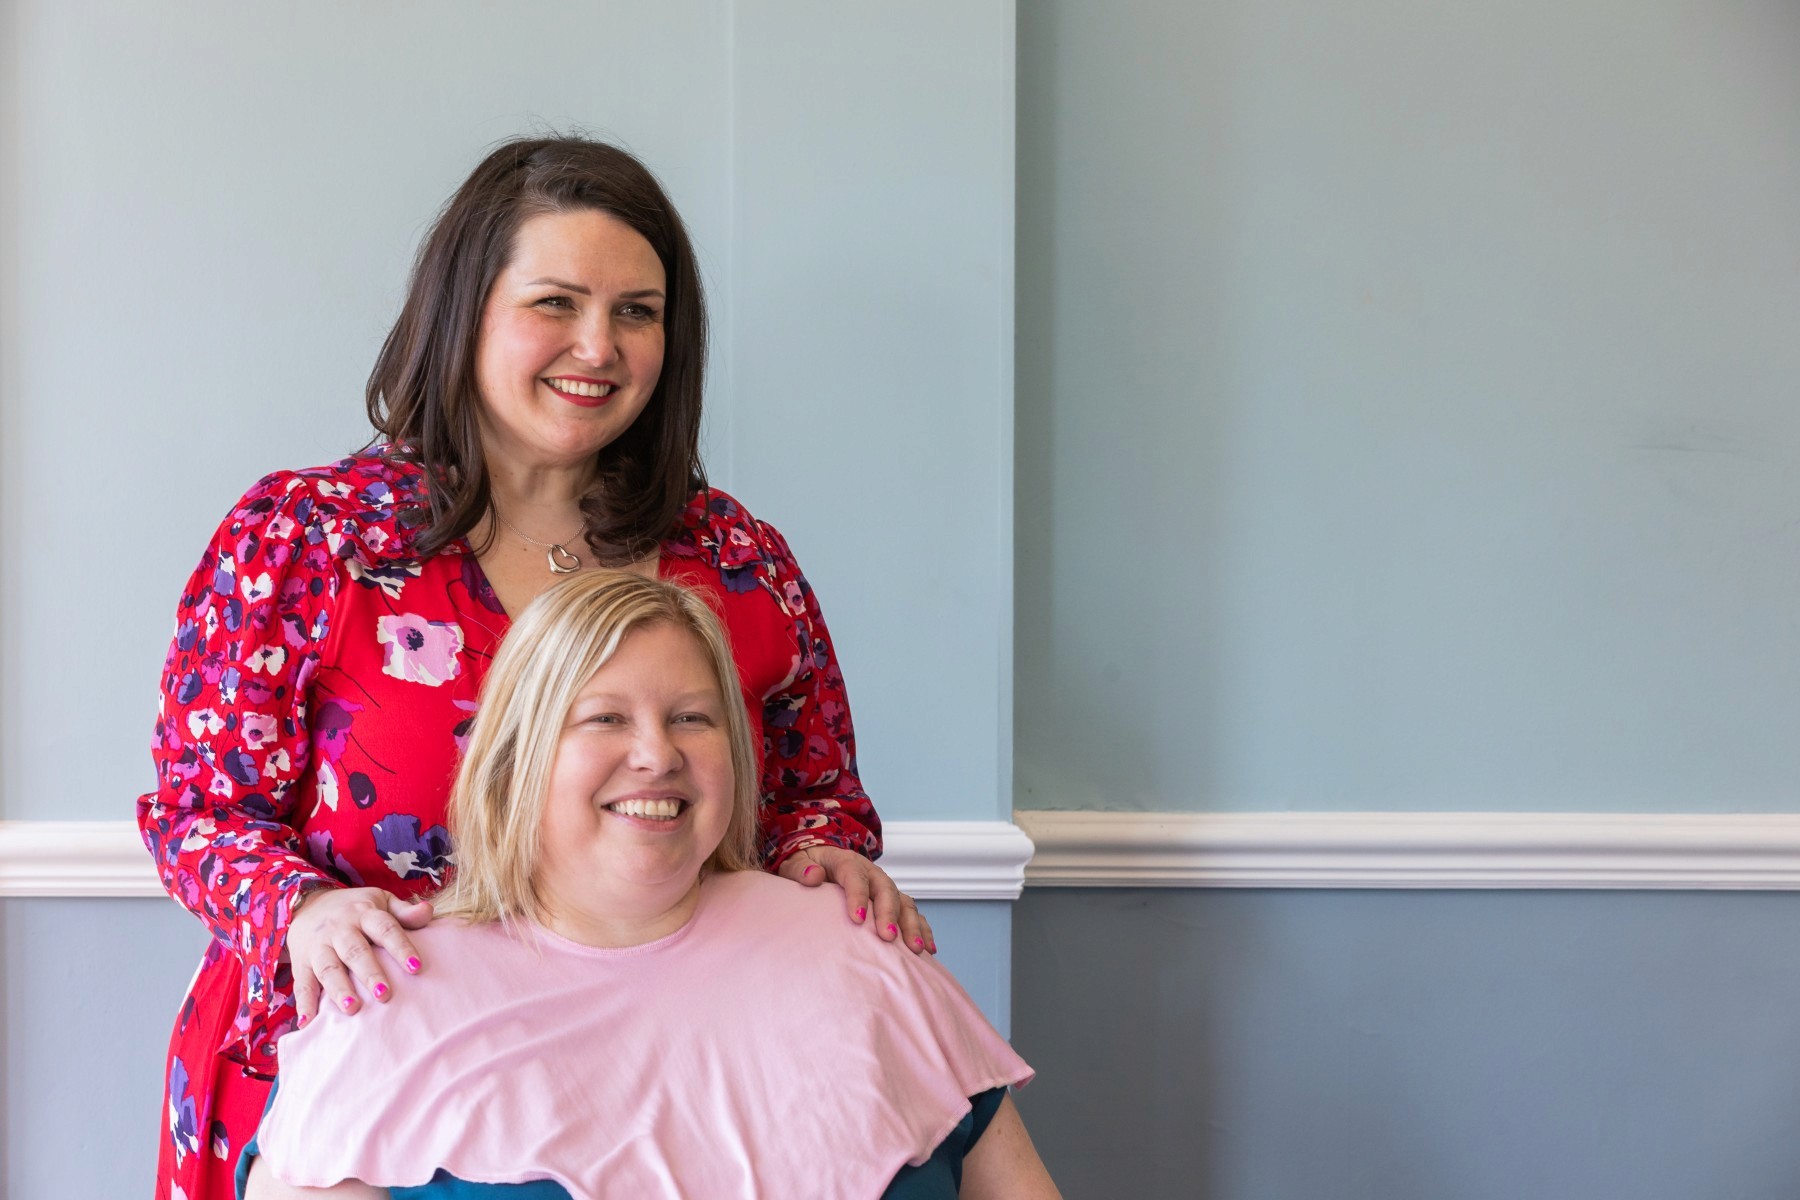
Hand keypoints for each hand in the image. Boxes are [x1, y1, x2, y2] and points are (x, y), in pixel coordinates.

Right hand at [286, 885, 433, 1022]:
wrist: (307, 904)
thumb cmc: (356, 909)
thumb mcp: (380, 901)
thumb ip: (404, 912)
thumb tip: (428, 911)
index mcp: (364, 913)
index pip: (385, 929)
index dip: (400, 947)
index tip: (415, 967)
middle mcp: (340, 929)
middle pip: (355, 951)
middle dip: (370, 973)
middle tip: (385, 995)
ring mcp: (318, 946)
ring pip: (328, 968)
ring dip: (339, 989)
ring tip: (352, 1009)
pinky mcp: (301, 963)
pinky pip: (301, 984)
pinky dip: (304, 1003)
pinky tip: (308, 1022)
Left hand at [779, 846, 934, 954]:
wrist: (818, 861)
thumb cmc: (806, 867)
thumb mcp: (795, 863)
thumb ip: (801, 869)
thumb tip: (814, 877)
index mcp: (846, 862)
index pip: (854, 877)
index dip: (857, 896)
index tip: (857, 919)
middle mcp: (870, 873)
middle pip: (886, 890)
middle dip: (889, 913)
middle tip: (888, 937)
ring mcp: (883, 887)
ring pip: (904, 902)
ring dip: (911, 925)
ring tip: (915, 949)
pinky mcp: (891, 900)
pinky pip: (911, 913)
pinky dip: (922, 929)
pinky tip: (928, 949)